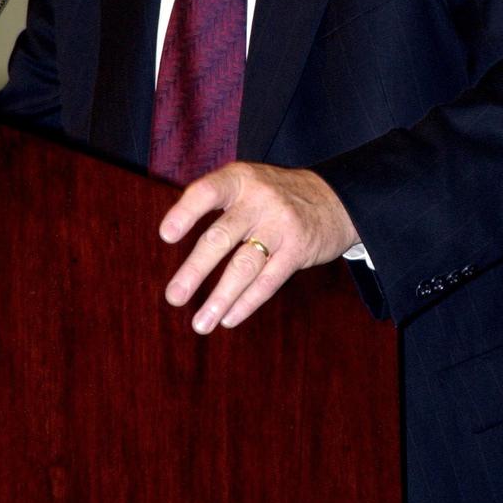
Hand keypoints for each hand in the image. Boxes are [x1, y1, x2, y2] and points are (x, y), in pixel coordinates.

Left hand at [158, 162, 358, 331]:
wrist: (336, 198)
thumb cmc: (275, 195)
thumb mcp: (248, 182)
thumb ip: (217, 201)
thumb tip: (168, 233)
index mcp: (240, 179)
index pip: (207, 191)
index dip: (186, 212)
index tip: (166, 235)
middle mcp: (259, 199)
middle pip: (221, 237)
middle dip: (195, 270)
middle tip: (173, 297)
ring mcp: (281, 224)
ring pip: (244, 265)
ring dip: (220, 297)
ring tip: (199, 323)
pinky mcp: (299, 249)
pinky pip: (269, 280)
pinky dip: (247, 302)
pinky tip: (228, 318)